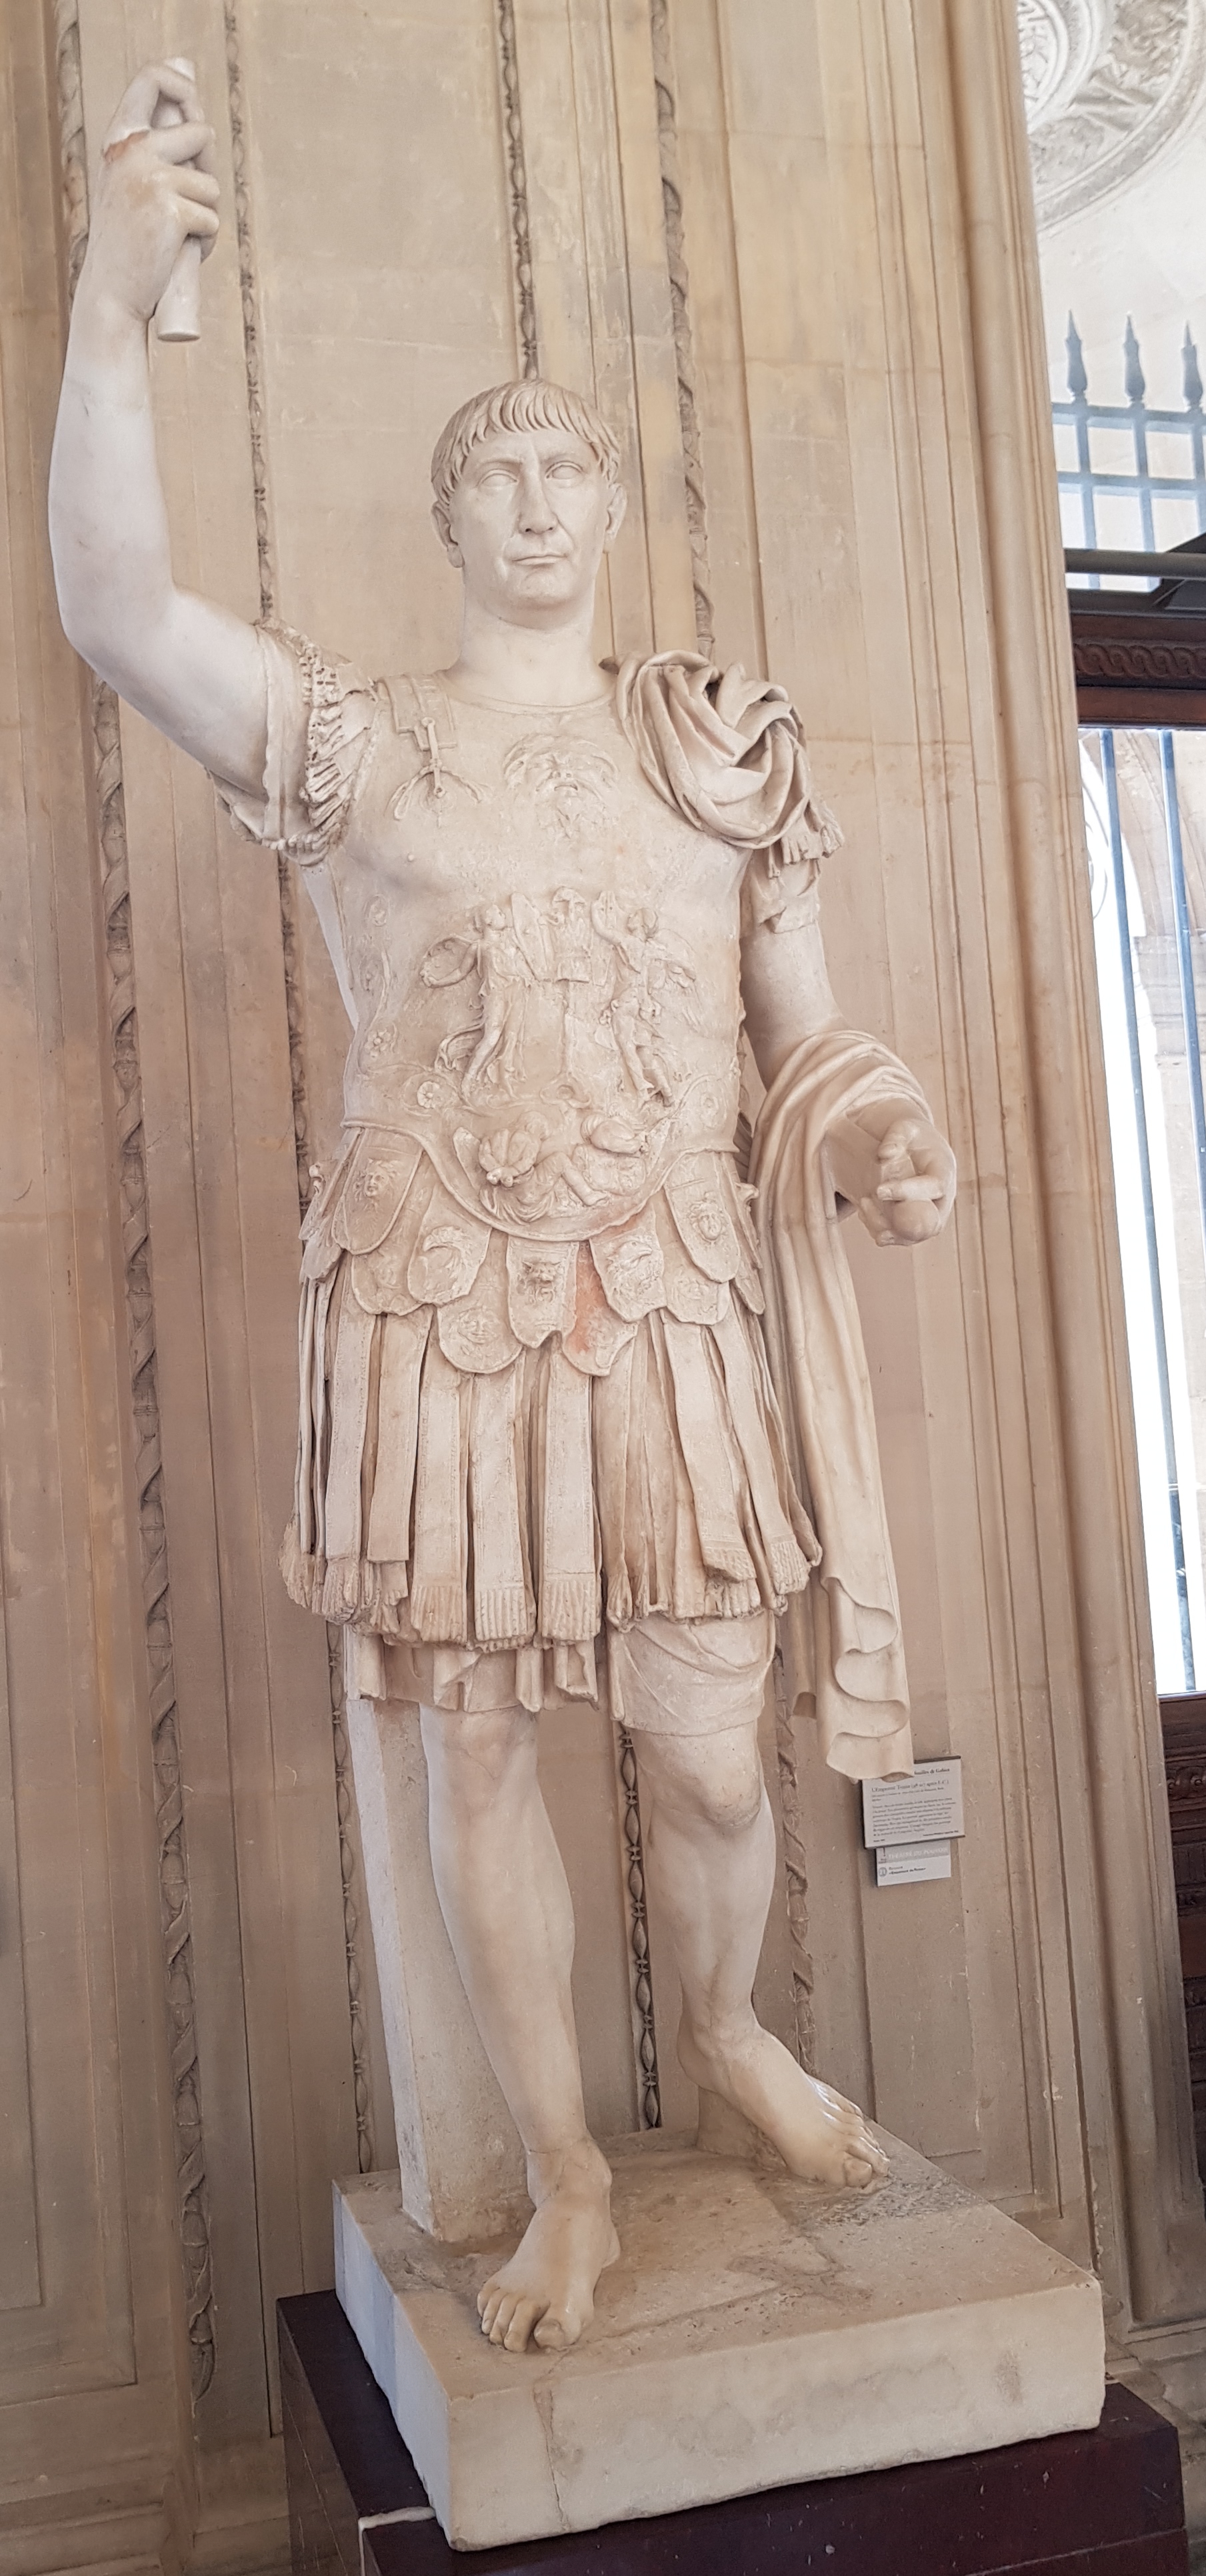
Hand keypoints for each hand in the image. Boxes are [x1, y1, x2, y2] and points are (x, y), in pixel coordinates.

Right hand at [81, 65, 218, 324]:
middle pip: (202, 133)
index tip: (192, 105)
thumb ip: (160, 132)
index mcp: (120, 139)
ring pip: (211, 186)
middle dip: (207, 169)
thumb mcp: (136, 176)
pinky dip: (204, 243)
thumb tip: (185, 63)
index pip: (152, 78)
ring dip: (204, 216)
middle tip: (186, 202)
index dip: (182, 84)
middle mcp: (133, 150)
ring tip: (173, 236)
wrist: (112, 292)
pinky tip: (177, 254)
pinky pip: (212, 221)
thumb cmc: (130, 237)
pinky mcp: (172, 210)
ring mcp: (152, 178)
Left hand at [827, 1108, 955, 1247]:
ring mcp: (932, 1213)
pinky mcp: (918, 1221)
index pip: (934, 1187)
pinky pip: (903, 1235)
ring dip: (886, 1228)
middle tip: (866, 1206)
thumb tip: (884, 1155)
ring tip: (862, 1207)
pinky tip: (864, 1213)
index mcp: (945, 1171)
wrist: (918, 1148)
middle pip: (930, 1222)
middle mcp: (944, 1197)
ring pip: (914, 1235)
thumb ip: (896, 1138)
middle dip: (900, 1224)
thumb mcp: (905, 1128)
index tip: (879, 1190)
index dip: (908, 1191)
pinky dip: (882, 1230)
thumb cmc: (912, 1136)